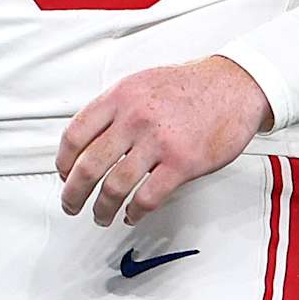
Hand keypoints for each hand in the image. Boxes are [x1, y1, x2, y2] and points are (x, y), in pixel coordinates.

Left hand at [58, 57, 271, 225]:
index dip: (63, 161)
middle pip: (88, 166)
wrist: (235, 85)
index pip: (75, 135)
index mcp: (120, 97)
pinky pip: (148, 198)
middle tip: (71, 204)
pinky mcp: (182, 163)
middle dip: (73, 194)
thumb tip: (89, 139)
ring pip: (115, 187)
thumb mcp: (142, 84)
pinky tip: (131, 215)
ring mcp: (158, 142)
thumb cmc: (191, 86)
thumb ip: (115, 109)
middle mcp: (135, 118)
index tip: (64, 174)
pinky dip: (134, 212)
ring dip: (102, 209)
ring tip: (100, 215)